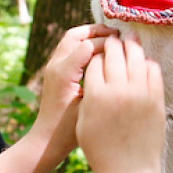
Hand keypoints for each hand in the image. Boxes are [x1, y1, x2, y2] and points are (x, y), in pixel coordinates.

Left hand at [29, 24, 116, 170]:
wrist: (47, 141)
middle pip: (75, 35)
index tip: (125, 47)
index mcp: (63, 73)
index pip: (88, 45)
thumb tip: (117, 60)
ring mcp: (53, 68)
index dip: (108, 43)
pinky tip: (102, 55)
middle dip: (97, 31)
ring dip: (90, 36)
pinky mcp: (55, 73)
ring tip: (111, 40)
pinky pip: (69, 50)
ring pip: (71, 40)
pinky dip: (85, 46)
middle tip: (117, 35)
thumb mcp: (89, 105)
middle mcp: (55, 66)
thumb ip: (100, 80)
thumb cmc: (69, 130)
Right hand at [76, 35, 164, 172]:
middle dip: (113, 43)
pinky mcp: (156, 99)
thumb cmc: (101, 150)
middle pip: (115, 53)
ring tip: (131, 38)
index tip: (98, 50)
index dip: (96, 54)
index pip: (95, 61)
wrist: (129, 171)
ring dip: (132, 45)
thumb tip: (95, 74)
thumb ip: (88, 95)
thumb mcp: (83, 122)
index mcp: (95, 95)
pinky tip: (145, 61)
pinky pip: (153, 71)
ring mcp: (139, 93)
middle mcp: (117, 90)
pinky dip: (148, 63)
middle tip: (114, 37)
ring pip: (136, 57)